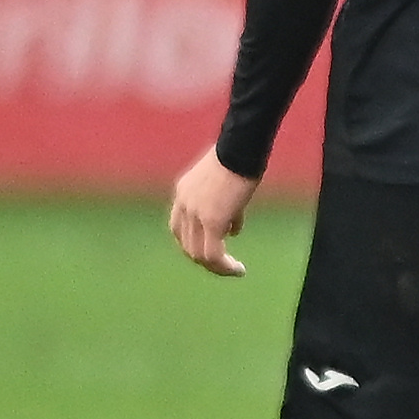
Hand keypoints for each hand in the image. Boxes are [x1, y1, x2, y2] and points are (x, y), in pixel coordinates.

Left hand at [168, 148, 260, 277]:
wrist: (240, 149)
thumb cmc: (238, 159)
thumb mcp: (225, 184)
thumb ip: (225, 207)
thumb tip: (232, 229)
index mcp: (183, 193)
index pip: (178, 228)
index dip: (192, 243)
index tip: (210, 248)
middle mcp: (183, 204)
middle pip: (186, 245)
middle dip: (203, 259)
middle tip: (222, 265)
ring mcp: (196, 214)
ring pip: (198, 254)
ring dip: (216, 266)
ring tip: (232, 269)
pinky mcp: (213, 221)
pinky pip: (214, 254)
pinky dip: (224, 267)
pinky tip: (238, 270)